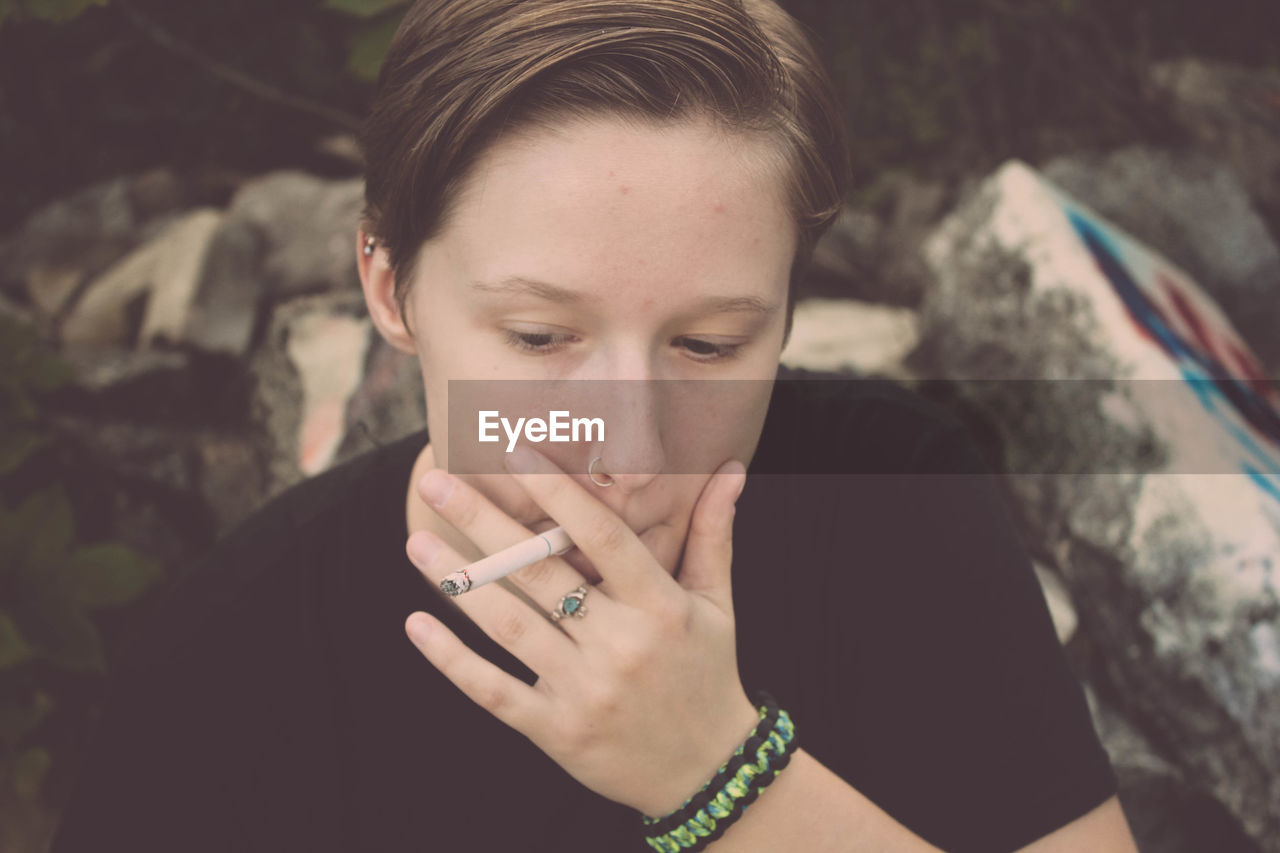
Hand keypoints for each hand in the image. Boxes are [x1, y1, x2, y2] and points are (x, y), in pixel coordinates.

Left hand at [403, 446, 759, 816]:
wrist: (706, 771)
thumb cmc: (708, 673)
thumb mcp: (718, 603)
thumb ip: (712, 532)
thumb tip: (731, 469)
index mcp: (661, 607)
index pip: (604, 537)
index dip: (559, 493)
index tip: (517, 452)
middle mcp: (620, 646)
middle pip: (541, 572)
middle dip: (484, 523)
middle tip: (437, 482)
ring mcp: (584, 690)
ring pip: (509, 625)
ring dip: (457, 581)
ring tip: (416, 540)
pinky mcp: (556, 730)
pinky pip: (493, 691)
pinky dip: (451, 660)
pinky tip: (416, 624)